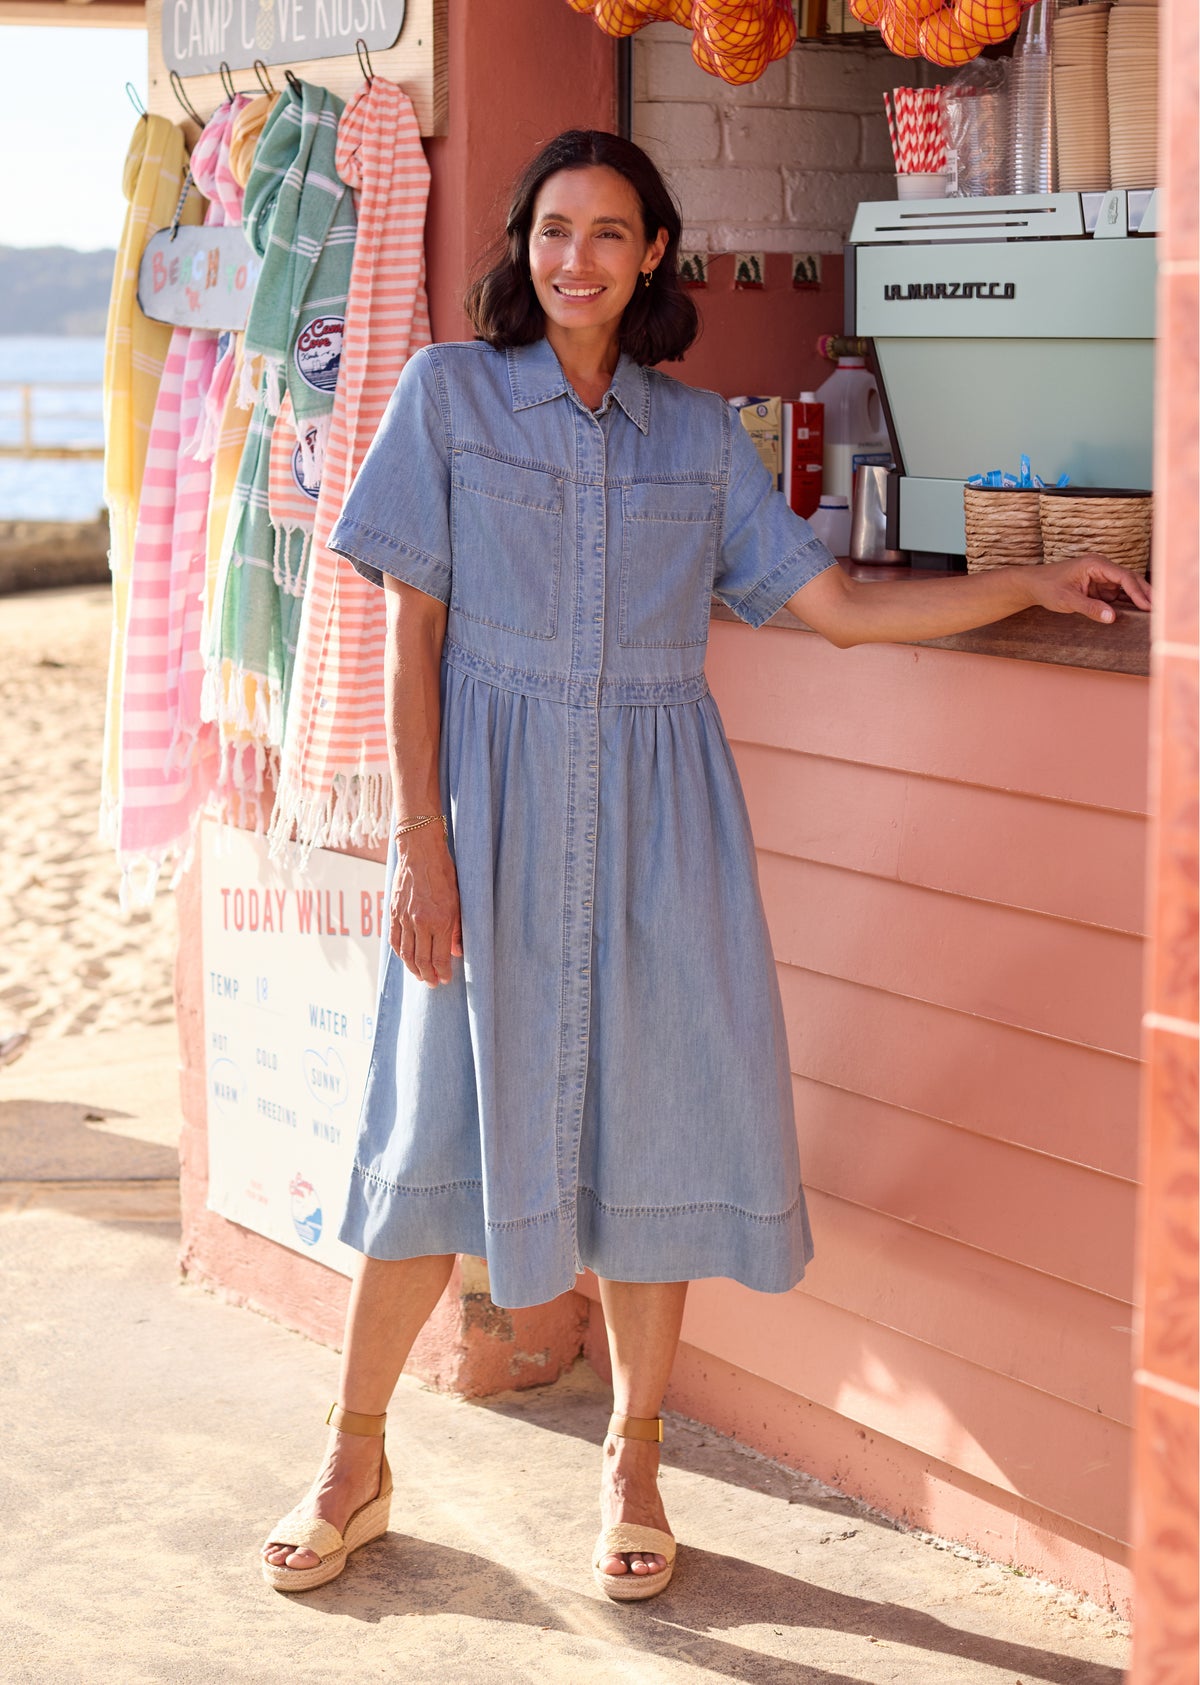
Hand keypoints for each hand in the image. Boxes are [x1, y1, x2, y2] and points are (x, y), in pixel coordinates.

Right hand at [390, 829, 462, 986]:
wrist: (421, 853)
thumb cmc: (445, 874)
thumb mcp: (460, 901)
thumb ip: (457, 929)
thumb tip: (456, 952)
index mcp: (440, 920)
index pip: (440, 957)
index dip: (442, 972)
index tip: (445, 980)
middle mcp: (421, 922)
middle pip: (421, 960)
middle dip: (428, 976)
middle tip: (432, 984)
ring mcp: (404, 918)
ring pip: (406, 953)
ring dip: (413, 969)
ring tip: (420, 976)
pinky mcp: (393, 913)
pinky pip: (395, 940)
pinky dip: (400, 954)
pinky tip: (406, 960)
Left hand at [1025, 553, 1151, 622]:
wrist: (1033, 585)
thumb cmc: (1047, 587)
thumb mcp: (1066, 600)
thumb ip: (1089, 608)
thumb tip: (1111, 617)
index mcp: (1095, 564)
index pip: (1123, 576)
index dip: (1137, 591)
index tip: (1147, 605)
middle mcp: (1101, 568)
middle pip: (1130, 580)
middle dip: (1145, 594)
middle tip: (1159, 610)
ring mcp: (1101, 578)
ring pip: (1126, 588)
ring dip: (1138, 599)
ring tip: (1153, 614)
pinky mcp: (1099, 587)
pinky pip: (1117, 595)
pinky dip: (1127, 603)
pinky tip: (1137, 614)